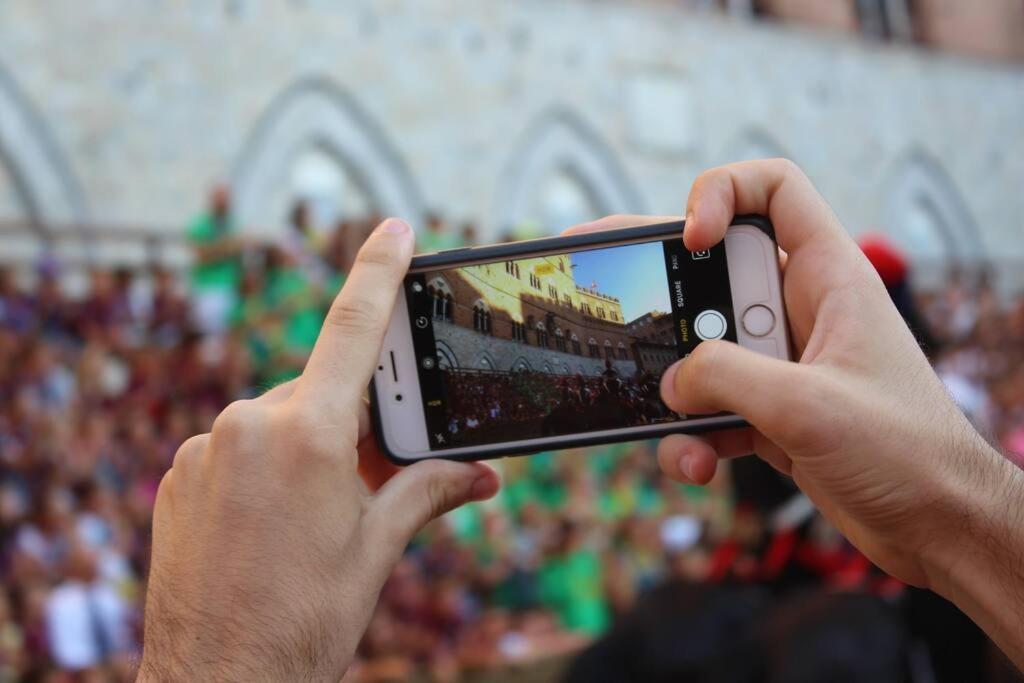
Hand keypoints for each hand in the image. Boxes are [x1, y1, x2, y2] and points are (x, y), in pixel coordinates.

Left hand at [139, 218, 499, 680]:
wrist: (216, 681)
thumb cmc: (304, 619)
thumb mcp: (377, 550)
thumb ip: (426, 491)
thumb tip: (481, 473)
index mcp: (310, 435)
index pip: (354, 329)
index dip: (378, 271)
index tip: (394, 227)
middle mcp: (249, 425)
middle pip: (320, 394)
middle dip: (352, 426)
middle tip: (365, 481)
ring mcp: (205, 448)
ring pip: (277, 424)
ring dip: (305, 454)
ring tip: (310, 524)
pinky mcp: (178, 473)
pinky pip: (235, 448)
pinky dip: (262, 471)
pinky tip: (267, 527)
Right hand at [565, 160, 1023, 662]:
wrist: (939, 526)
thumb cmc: (907, 453)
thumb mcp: (809, 406)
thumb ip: (727, 379)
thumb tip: (670, 382)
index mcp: (828, 277)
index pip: (774, 190)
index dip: (722, 193)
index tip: (690, 239)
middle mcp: (797, 309)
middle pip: (712, 272)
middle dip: (660, 289)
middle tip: (610, 290)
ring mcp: (780, 362)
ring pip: (701, 351)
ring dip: (674, 391)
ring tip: (670, 426)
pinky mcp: (768, 411)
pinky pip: (708, 407)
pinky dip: (691, 435)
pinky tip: (697, 465)